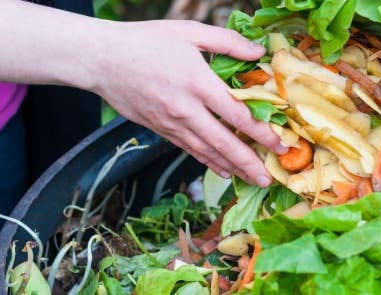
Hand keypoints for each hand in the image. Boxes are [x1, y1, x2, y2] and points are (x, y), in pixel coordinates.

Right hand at [87, 20, 286, 186]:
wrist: (100, 59)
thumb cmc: (146, 40)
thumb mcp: (189, 31)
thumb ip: (228, 42)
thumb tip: (259, 53)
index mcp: (198, 82)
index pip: (237, 115)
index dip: (262, 133)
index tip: (280, 144)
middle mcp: (186, 109)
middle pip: (225, 143)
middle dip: (250, 163)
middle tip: (271, 178)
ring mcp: (172, 123)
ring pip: (208, 152)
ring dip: (233, 168)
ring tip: (254, 180)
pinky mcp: (161, 129)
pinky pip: (190, 150)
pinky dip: (209, 162)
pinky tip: (224, 170)